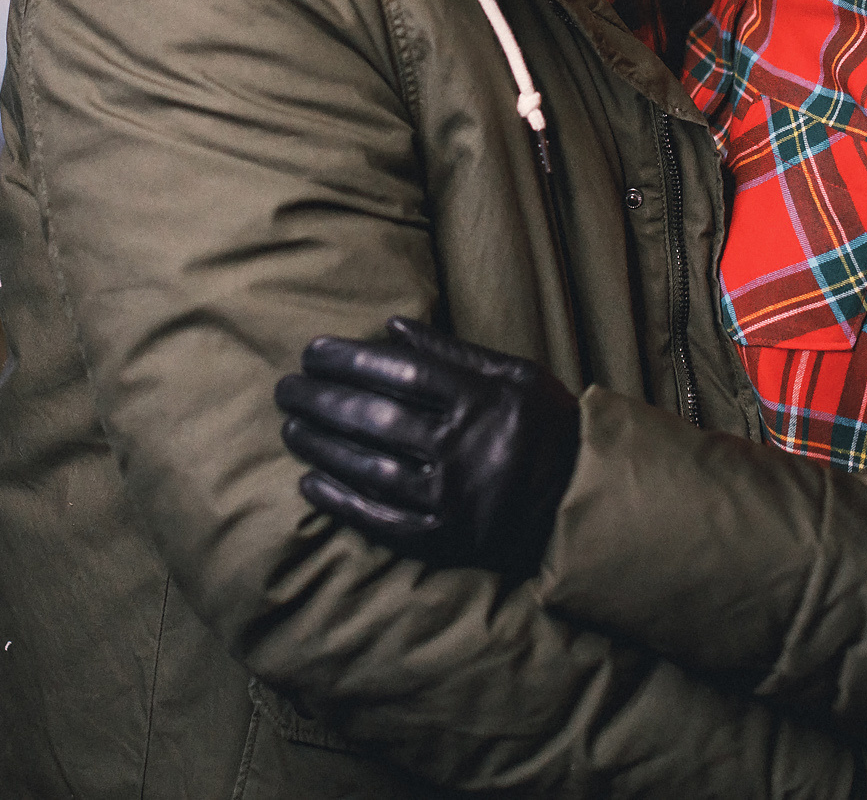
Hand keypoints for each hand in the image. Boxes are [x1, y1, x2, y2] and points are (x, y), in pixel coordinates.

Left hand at [275, 316, 580, 576]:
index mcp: (482, 401)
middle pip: (377, 419)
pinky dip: (341, 501)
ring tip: (290, 427)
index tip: (311, 352)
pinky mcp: (445, 540)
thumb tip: (390, 327)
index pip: (401, 372)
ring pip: (371, 468)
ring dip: (322, 446)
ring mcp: (453, 499)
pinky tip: (310, 482)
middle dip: (322, 400)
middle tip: (286, 388)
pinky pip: (381, 521)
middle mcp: (465, 448)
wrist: (580, 501)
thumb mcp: (514, 374)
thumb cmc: (543, 425)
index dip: (350, 359)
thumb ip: (453, 351)